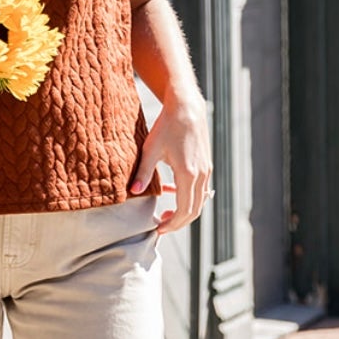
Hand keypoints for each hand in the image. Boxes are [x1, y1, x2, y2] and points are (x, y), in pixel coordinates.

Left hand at [130, 91, 210, 232]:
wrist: (186, 108)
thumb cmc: (166, 127)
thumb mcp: (150, 150)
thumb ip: (142, 173)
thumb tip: (132, 192)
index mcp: (188, 174)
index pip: (184, 210)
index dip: (172, 224)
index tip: (158, 230)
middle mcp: (201, 175)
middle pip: (195, 210)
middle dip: (179, 222)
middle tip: (161, 227)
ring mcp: (206, 170)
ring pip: (200, 201)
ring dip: (185, 211)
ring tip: (167, 213)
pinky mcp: (206, 165)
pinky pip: (201, 189)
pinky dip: (190, 197)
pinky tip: (173, 192)